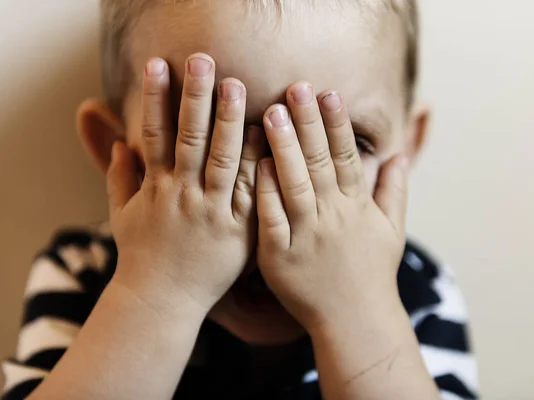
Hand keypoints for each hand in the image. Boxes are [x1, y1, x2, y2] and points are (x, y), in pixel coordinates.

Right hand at [107, 54, 265, 310]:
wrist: (163, 303)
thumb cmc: (142, 257)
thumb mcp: (123, 216)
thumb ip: (120, 179)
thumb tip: (120, 144)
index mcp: (156, 189)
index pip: (155, 134)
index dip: (156, 97)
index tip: (160, 64)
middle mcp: (184, 197)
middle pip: (191, 139)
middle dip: (195, 99)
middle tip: (204, 61)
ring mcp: (214, 213)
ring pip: (224, 161)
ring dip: (230, 122)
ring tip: (237, 86)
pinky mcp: (239, 231)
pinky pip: (253, 193)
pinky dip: (259, 165)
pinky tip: (268, 136)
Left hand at [256, 82, 407, 332]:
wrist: (354, 320)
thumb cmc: (372, 274)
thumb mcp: (392, 231)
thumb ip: (394, 192)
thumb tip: (398, 157)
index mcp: (357, 207)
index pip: (347, 157)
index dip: (338, 124)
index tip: (329, 93)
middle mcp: (333, 216)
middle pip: (320, 162)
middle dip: (308, 122)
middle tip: (295, 87)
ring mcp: (306, 235)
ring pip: (294, 183)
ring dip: (284, 146)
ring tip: (271, 112)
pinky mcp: (280, 255)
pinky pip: (271, 217)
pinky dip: (265, 190)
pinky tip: (255, 163)